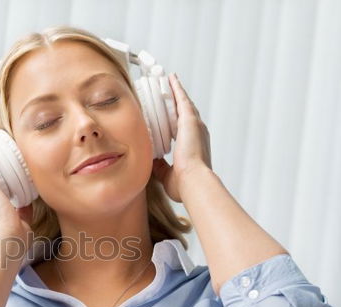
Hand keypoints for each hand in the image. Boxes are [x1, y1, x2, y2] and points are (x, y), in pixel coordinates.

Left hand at [151, 73, 212, 202]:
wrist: (193, 181)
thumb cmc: (184, 184)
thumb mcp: (167, 175)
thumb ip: (160, 167)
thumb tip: (152, 161)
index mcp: (193, 146)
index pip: (182, 127)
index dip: (176, 118)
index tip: (168, 112)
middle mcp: (197, 133)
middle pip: (185, 111)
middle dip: (177, 100)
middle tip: (168, 89)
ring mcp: (195, 125)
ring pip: (183, 102)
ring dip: (176, 90)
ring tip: (168, 79)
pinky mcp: (190, 120)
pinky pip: (182, 99)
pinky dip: (176, 88)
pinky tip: (170, 79)